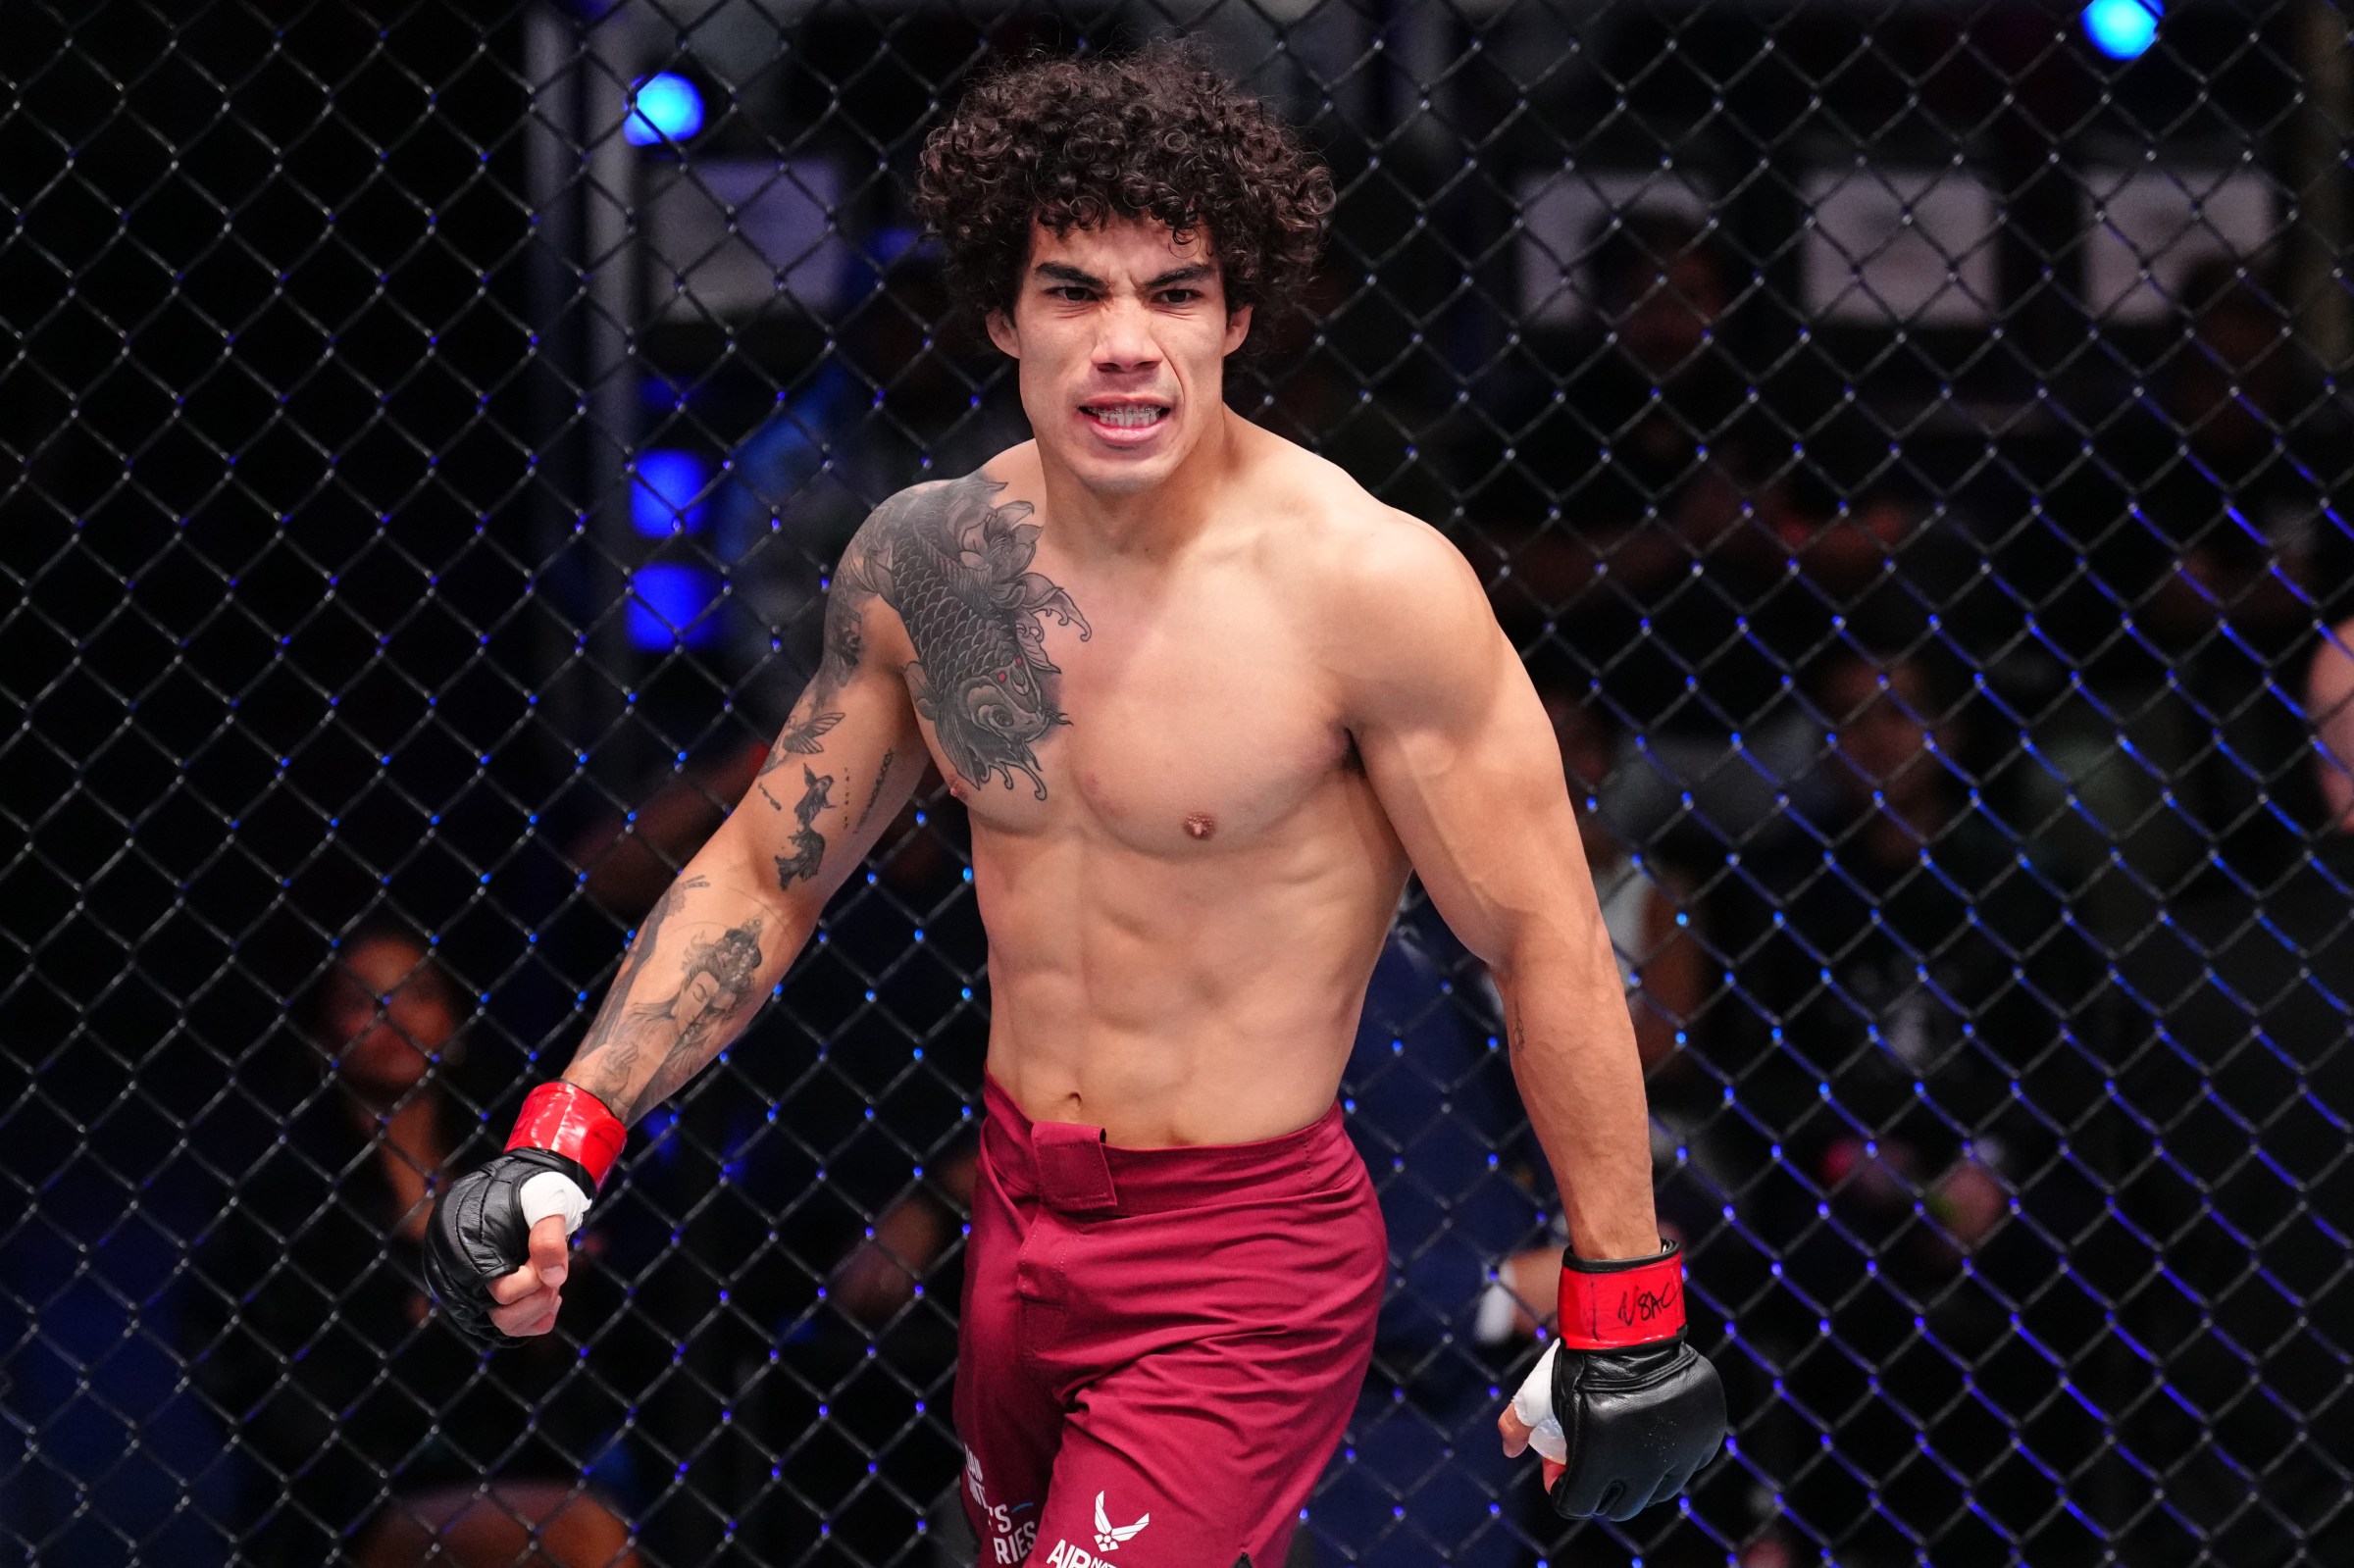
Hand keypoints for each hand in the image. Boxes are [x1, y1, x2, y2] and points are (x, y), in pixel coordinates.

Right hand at [422, 1144, 597, 1349]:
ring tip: (553, 1282)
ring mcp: (467, 1285)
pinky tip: (549, 1294)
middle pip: (498, 1314)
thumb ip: (549, 1236)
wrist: (528, 1182)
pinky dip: (533, 1317)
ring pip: (503, 1323)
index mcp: (461, 1242)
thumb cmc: (535, 1187)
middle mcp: (455, 1269)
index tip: (548, 1258)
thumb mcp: (546, 1200)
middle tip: (555, 1273)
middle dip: (538, 1298)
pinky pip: (506, 1322)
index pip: (498, 1290)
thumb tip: (553, 1279)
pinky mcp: (482, 1294)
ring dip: (538, 1309)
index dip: (532, 1280)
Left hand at [1498, 1243, 1727, 1519]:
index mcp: (1599, 1460)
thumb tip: (1509, 1450)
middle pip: (1621, 1506)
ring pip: (1660, 1489)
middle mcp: (1645, 1464)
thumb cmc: (1581, 1359)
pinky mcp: (1706, 1433)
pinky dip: (1673, 1456)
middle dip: (1602, 1493)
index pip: (1578, 1504)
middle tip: (1594, 1468)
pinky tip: (1654, 1435)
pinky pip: (1689, 1463)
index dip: (1565, 1492)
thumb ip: (1516, 1424)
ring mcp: (1681, 1451)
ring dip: (1641, 1479)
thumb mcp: (1540, 1391)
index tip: (1563, 1475)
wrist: (1629, 1324)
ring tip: (1624, 1450)